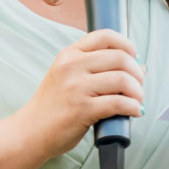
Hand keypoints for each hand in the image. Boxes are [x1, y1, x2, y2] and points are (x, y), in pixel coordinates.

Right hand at [16, 29, 144, 160]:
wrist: (30, 132)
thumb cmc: (51, 108)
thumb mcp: (65, 77)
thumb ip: (94, 68)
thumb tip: (139, 66)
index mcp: (68, 55)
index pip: (105, 36)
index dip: (127, 45)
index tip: (134, 58)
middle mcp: (71, 66)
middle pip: (120, 58)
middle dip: (137, 73)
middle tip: (138, 86)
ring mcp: (76, 88)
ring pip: (123, 79)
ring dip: (138, 92)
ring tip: (136, 101)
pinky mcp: (82, 109)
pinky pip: (119, 103)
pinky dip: (133, 107)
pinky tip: (133, 112)